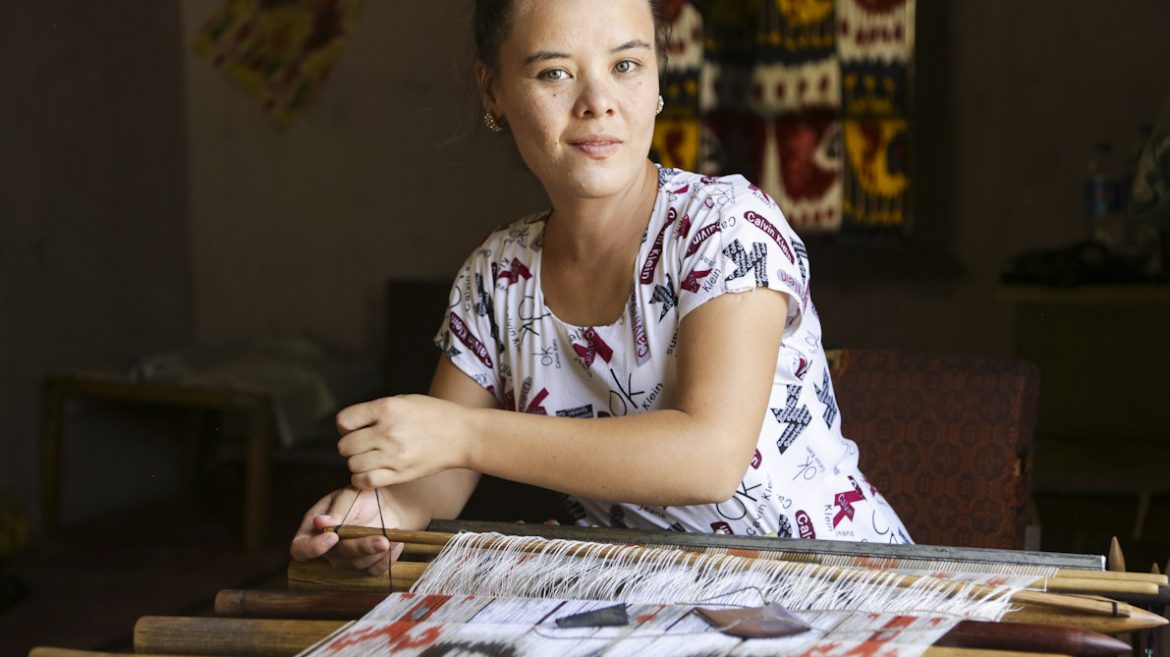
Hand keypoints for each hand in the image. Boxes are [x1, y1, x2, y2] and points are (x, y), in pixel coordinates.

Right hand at [289, 486, 420, 575]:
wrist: (384, 503)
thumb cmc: (360, 496)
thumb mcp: (348, 495)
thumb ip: (337, 510)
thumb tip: (320, 523)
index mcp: (312, 531)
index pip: (301, 549)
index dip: (313, 548)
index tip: (333, 536)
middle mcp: (327, 550)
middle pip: (337, 558)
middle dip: (360, 548)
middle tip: (382, 539)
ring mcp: (347, 561)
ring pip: (358, 565)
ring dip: (378, 552)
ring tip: (392, 534)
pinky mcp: (366, 566)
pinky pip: (374, 570)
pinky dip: (388, 558)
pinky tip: (397, 542)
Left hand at [337, 394, 470, 488]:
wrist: (462, 435)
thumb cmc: (434, 415)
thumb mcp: (404, 400)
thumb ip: (376, 411)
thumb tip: (350, 426)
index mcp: (387, 408)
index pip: (344, 421)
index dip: (346, 426)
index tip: (355, 429)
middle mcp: (388, 431)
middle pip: (345, 446)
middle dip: (350, 446)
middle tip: (363, 446)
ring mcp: (394, 455)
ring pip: (353, 465)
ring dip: (357, 463)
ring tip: (370, 459)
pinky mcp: (401, 474)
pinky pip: (366, 481)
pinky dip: (361, 479)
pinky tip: (370, 473)